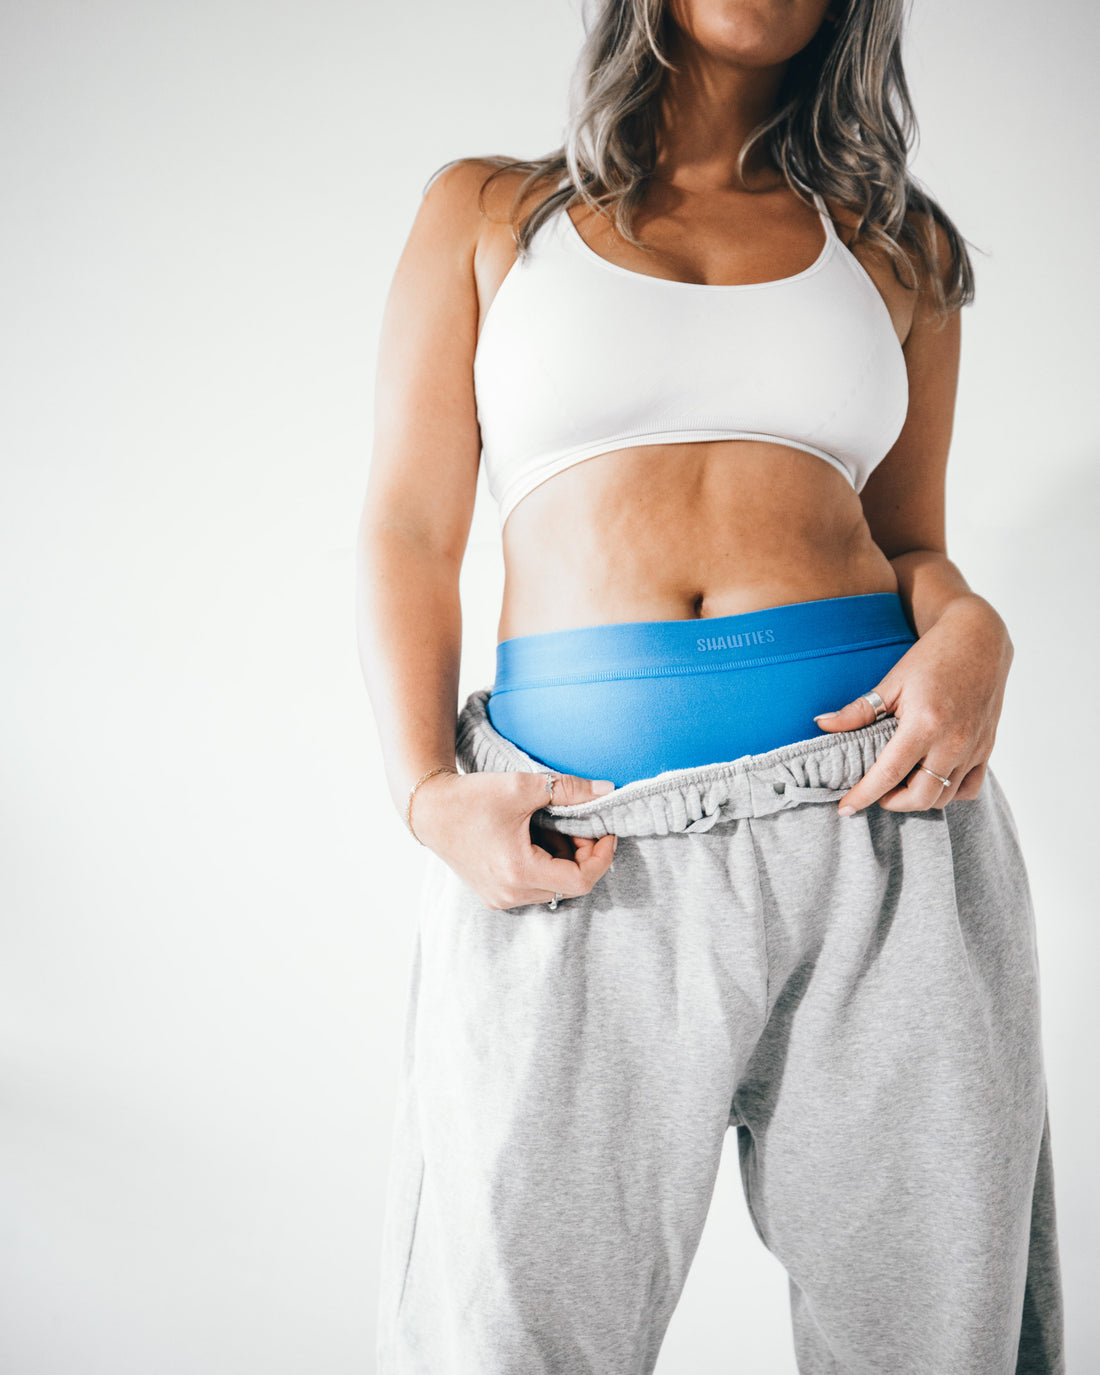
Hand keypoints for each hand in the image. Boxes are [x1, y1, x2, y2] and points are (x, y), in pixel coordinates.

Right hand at [410, 768, 618, 909]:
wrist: (429, 810)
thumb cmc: (472, 797)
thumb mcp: (524, 786)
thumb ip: (570, 790)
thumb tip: (607, 790)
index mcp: (519, 871)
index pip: (581, 880)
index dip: (601, 856)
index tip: (606, 831)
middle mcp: (510, 894)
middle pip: (569, 886)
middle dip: (583, 856)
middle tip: (580, 825)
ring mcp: (500, 898)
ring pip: (553, 888)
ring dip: (564, 861)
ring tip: (555, 828)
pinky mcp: (494, 895)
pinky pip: (533, 888)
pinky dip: (545, 866)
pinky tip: (537, 839)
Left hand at [811, 595, 1013, 814]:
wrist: (979, 640)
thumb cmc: (932, 658)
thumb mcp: (891, 682)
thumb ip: (858, 711)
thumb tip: (822, 725)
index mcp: (925, 724)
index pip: (889, 774)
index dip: (864, 796)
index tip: (844, 808)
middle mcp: (953, 742)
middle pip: (920, 797)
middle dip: (892, 802)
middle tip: (875, 792)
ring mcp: (973, 748)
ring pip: (945, 797)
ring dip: (918, 799)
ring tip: (899, 785)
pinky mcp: (986, 749)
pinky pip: (969, 789)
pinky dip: (948, 793)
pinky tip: (930, 780)